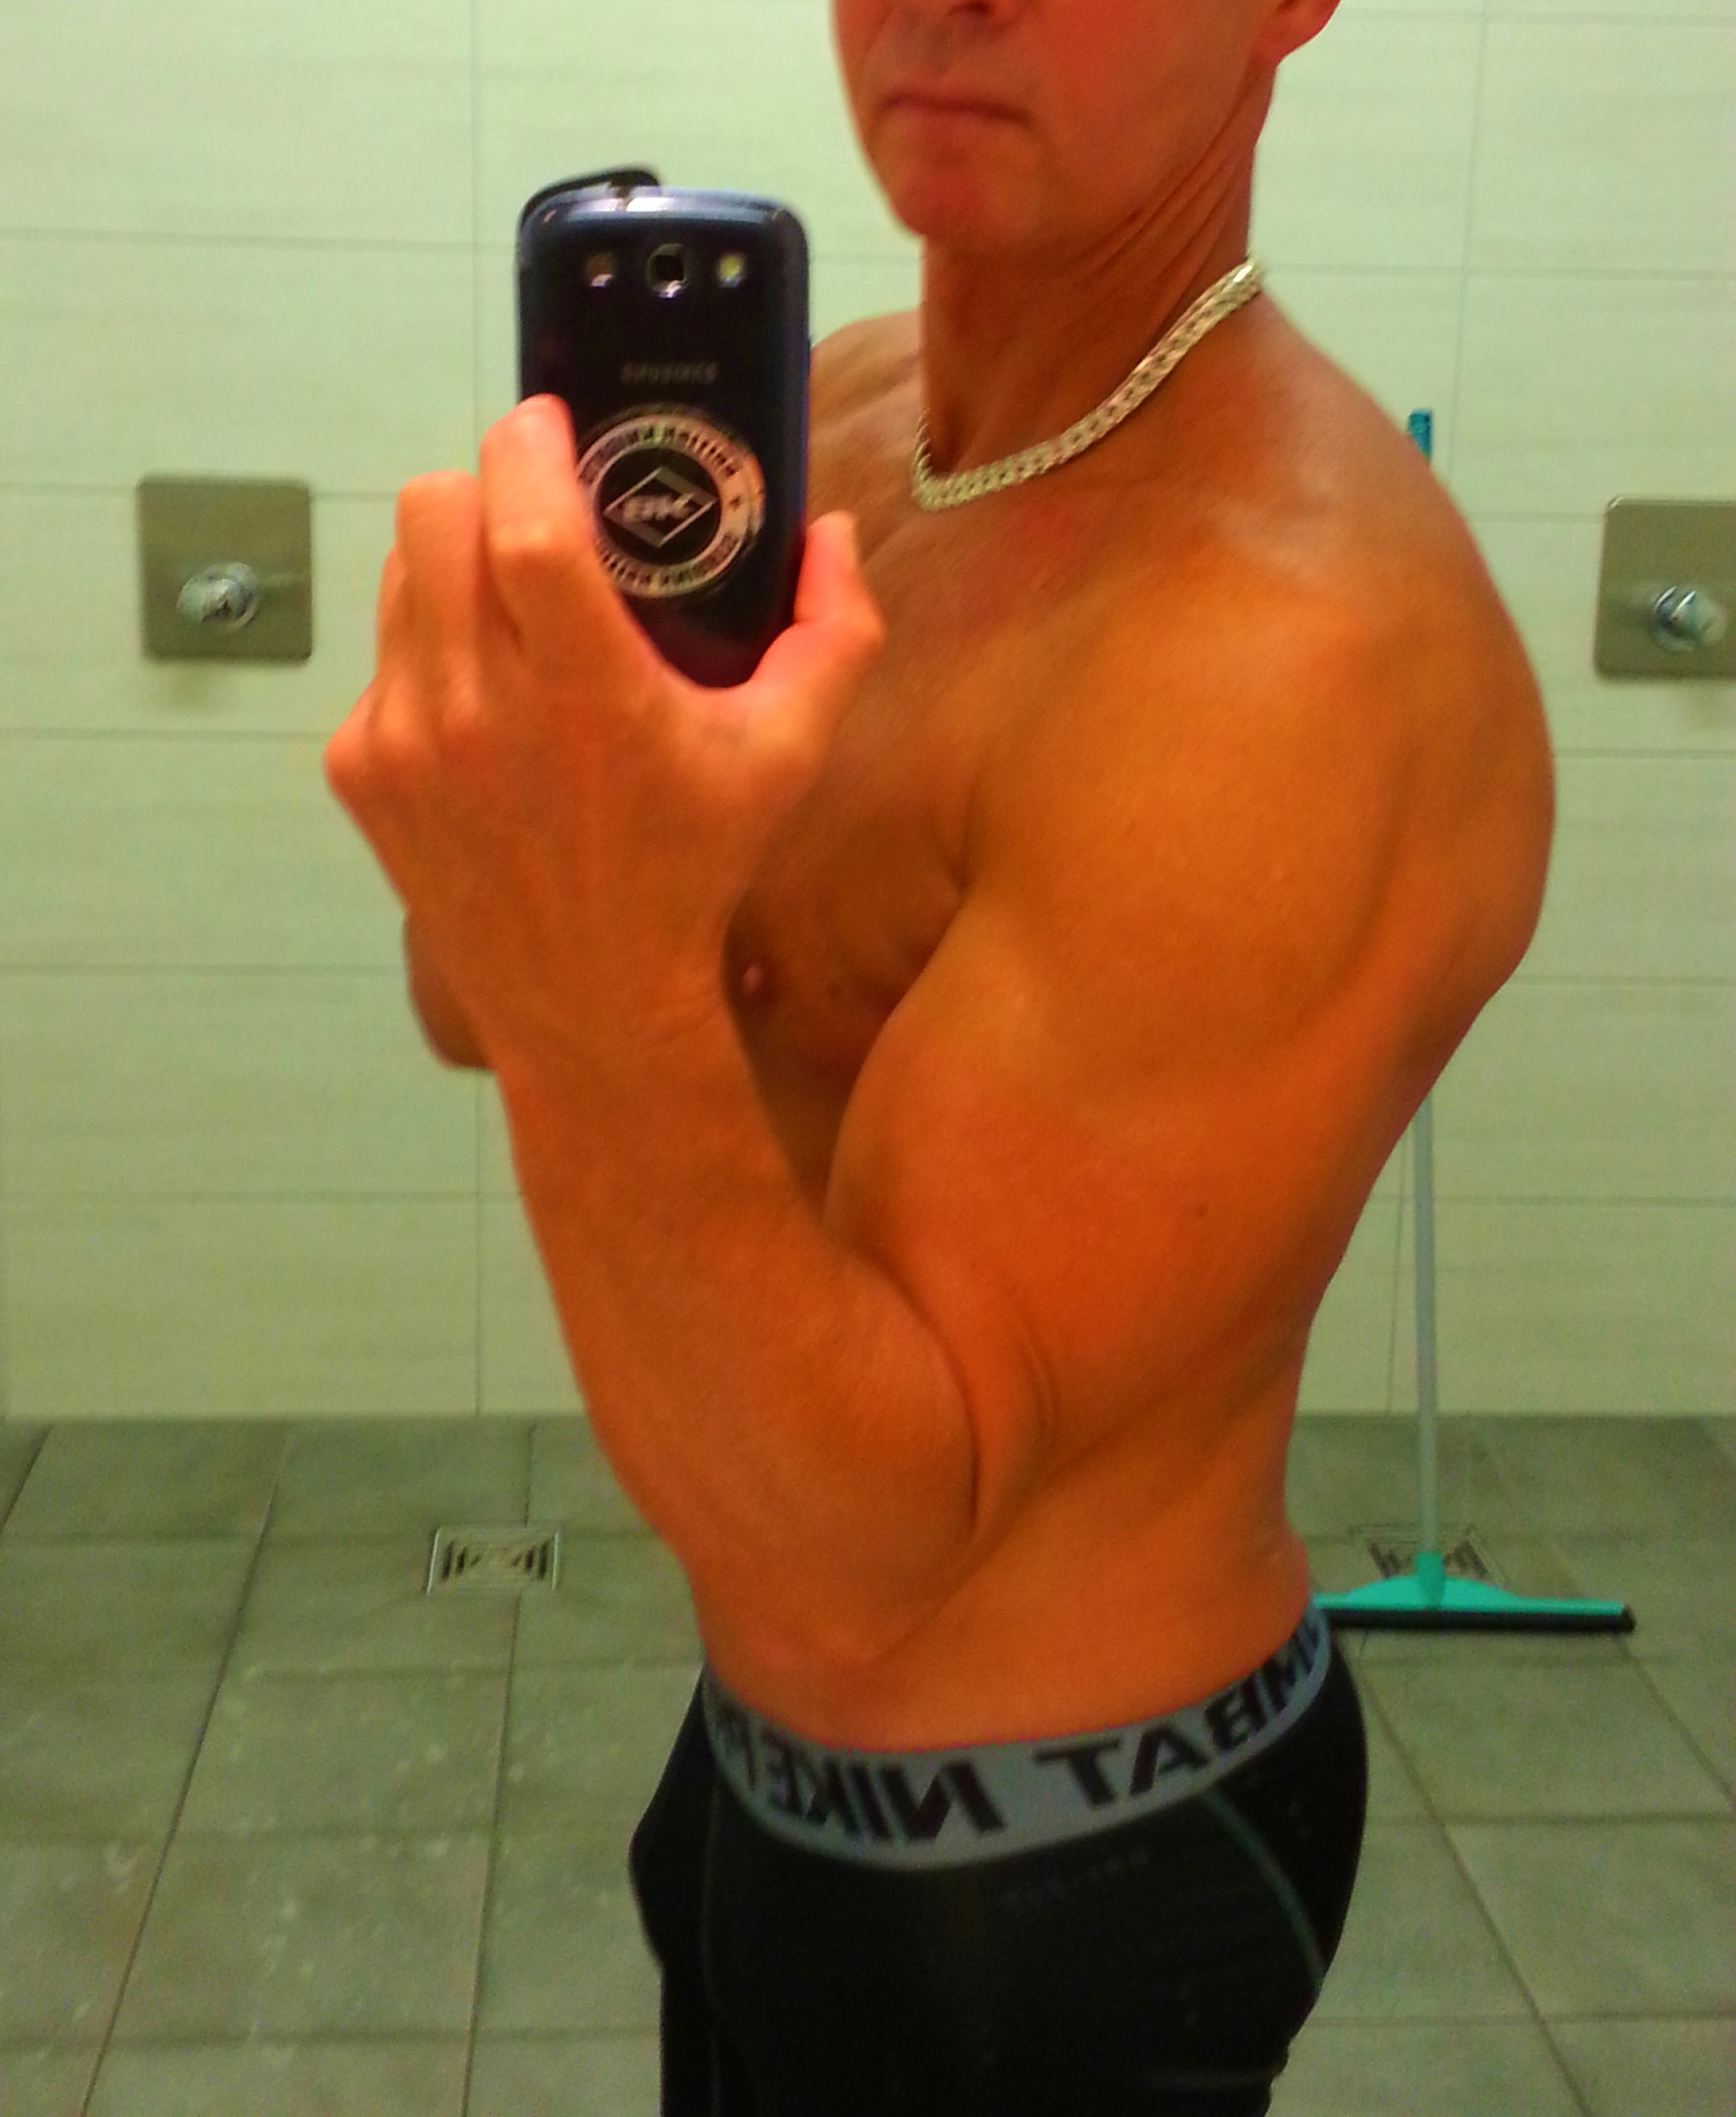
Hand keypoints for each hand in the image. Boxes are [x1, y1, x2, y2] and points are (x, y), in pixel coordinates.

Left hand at [324, 395, 885, 1078]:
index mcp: (584, 692)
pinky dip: (426, 653)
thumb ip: (832, 636)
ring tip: (509, 610)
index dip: (527, 445)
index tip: (550, 424)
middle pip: (435, 512)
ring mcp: (405, 741)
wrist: (592, 1001)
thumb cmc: (693, 871)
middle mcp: (476, 709)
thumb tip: (831, 535)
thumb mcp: (786, 757)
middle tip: (535, 516)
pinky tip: (482, 705)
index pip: (519, 519)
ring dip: (452, 564)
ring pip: (399, 574)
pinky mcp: (363, 771)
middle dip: (487, 489)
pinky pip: (381, 659)